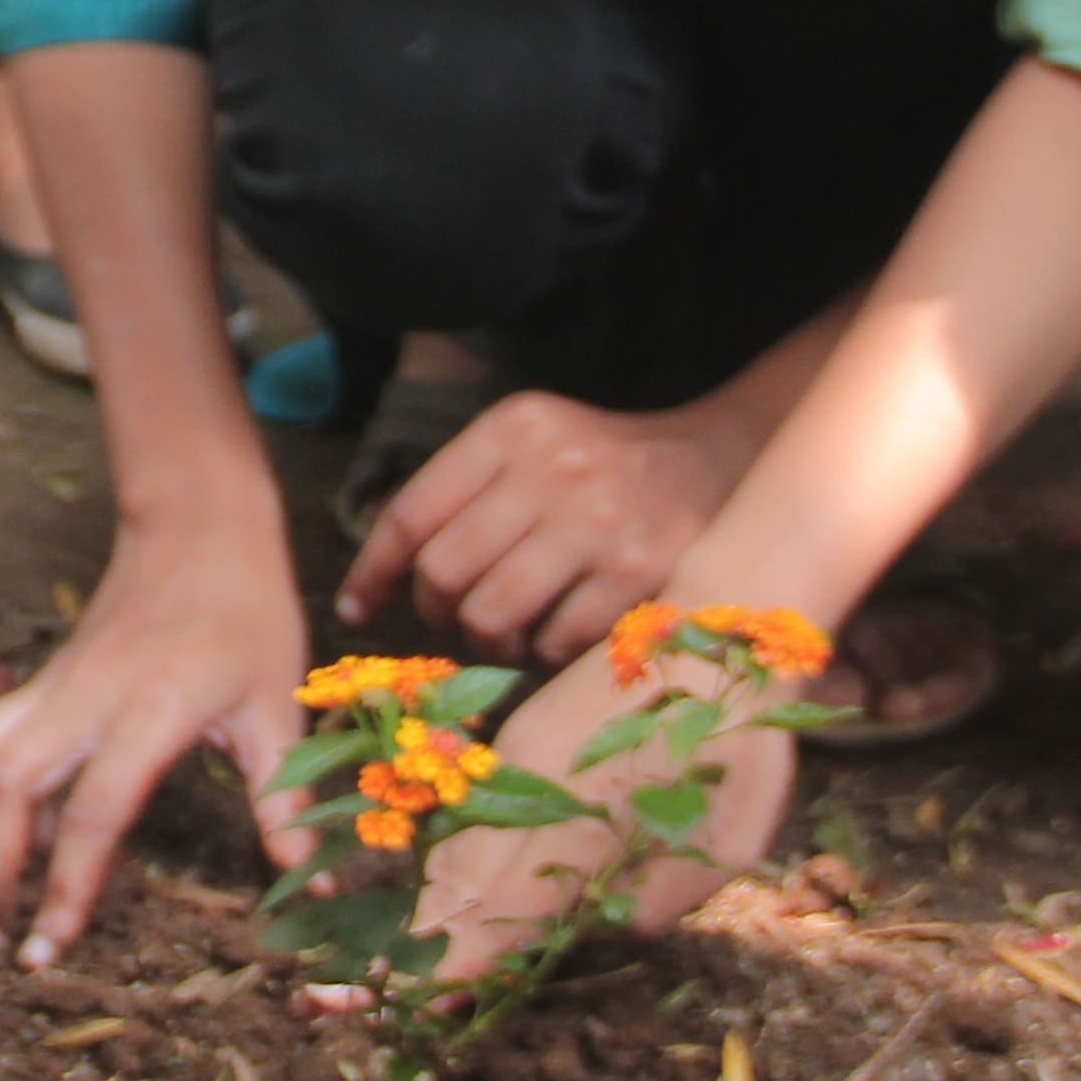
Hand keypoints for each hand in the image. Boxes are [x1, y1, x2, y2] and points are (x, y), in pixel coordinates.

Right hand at [0, 521, 314, 964]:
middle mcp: (86, 699)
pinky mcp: (40, 684)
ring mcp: (54, 688)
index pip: (93, 811)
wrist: (199, 527)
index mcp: (152, 709)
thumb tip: (317, 882)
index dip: (68, 885)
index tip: (54, 945)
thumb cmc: (248, 615)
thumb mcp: (279, 705)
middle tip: (0, 942)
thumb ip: (286, 799)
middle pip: (3, 788)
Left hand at [334, 391, 757, 661]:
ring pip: (490, 615)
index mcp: (512, 429)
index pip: (412, 511)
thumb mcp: (532, 447)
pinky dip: (546, 651)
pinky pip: (554, 642)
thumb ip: (464, 495)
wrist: (723, 460)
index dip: (374, 571)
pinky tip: (559, 632)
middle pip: (442, 571)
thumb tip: (375, 583)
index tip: (357, 610)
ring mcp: (599, 522)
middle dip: (437, 611)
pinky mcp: (641, 573)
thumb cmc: (604, 466)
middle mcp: (552, 468)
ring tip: (508, 631)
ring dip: (488, 641)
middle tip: (457, 617)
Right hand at [396, 645, 803, 987]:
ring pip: (456, 848)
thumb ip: (680, 886)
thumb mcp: (735, 829)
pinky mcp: (521, 738)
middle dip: (411, 947)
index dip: (455, 962)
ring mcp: (520, 762)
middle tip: (344, 997)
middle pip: (459, 887)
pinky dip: (450, 860)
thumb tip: (632, 929)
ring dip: (426, 908)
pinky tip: (442, 894)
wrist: (711, 631)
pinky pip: (471, 811)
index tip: (411, 1003)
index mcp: (590, 824)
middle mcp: (537, 796)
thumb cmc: (740, 739)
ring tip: (386, 960)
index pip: (507, 912)